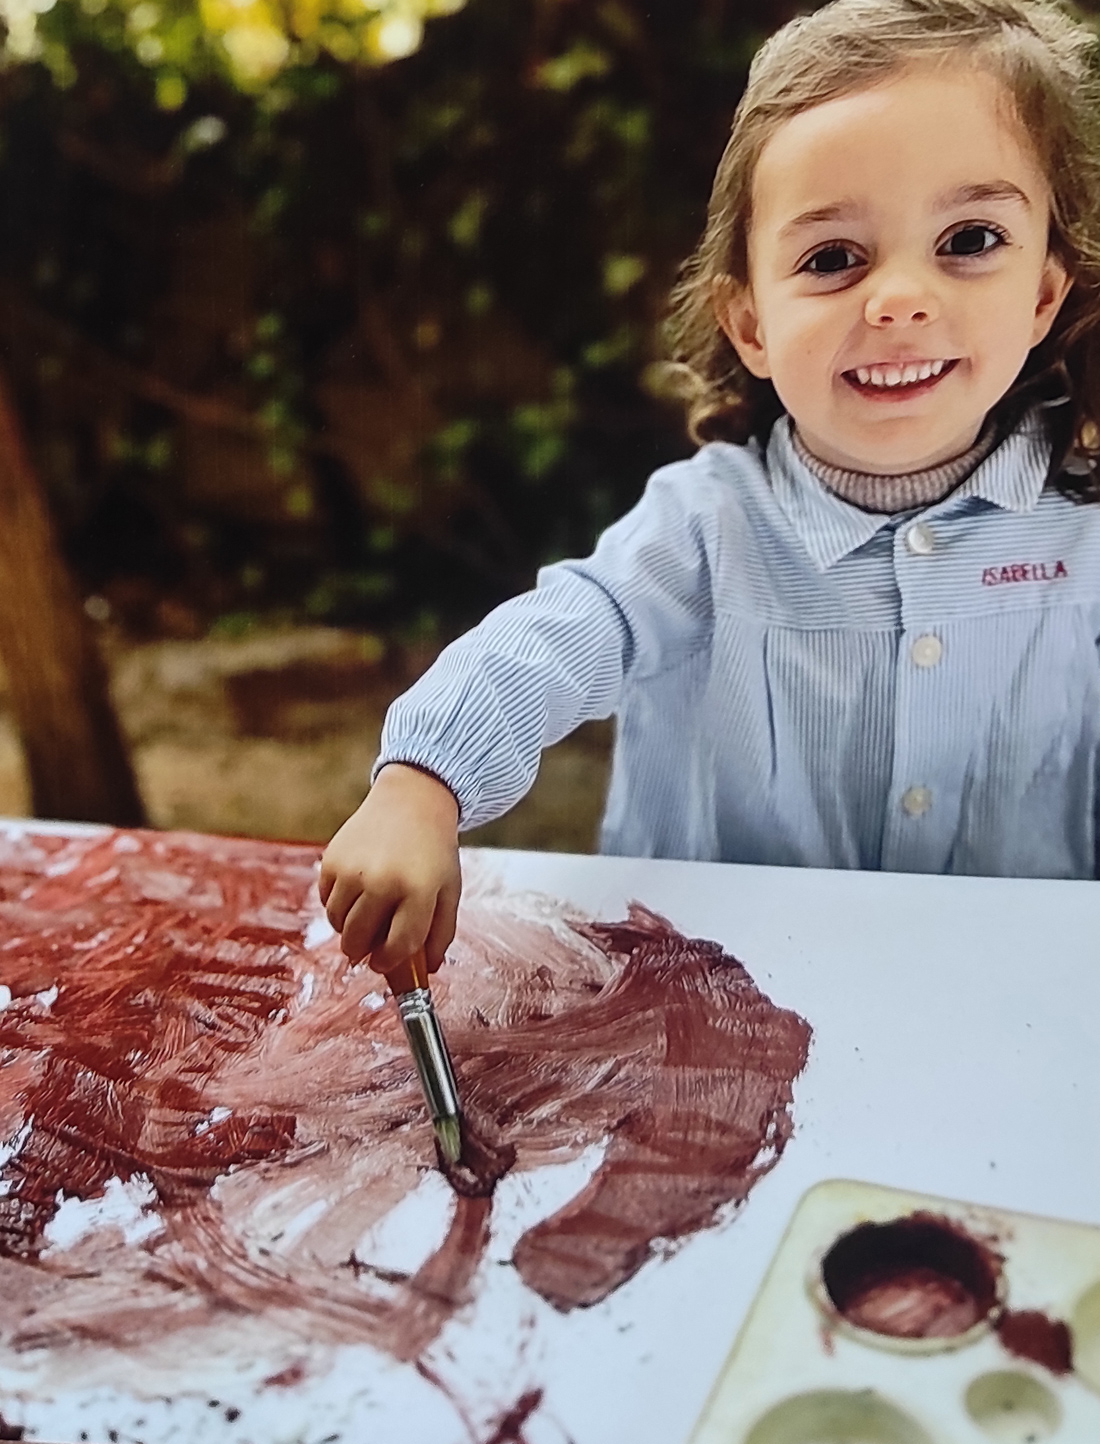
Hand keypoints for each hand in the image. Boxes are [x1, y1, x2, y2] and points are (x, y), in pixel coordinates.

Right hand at [318, 763, 460, 975]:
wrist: (411, 801)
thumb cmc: (433, 851)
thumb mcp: (448, 890)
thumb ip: (440, 933)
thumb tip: (426, 972)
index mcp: (418, 890)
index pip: (398, 945)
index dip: (390, 962)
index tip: (384, 962)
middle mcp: (382, 881)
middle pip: (360, 940)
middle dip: (364, 951)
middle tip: (372, 944)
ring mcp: (353, 870)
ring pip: (339, 925)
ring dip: (350, 929)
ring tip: (368, 911)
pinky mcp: (332, 860)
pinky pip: (327, 902)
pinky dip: (338, 905)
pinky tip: (357, 890)